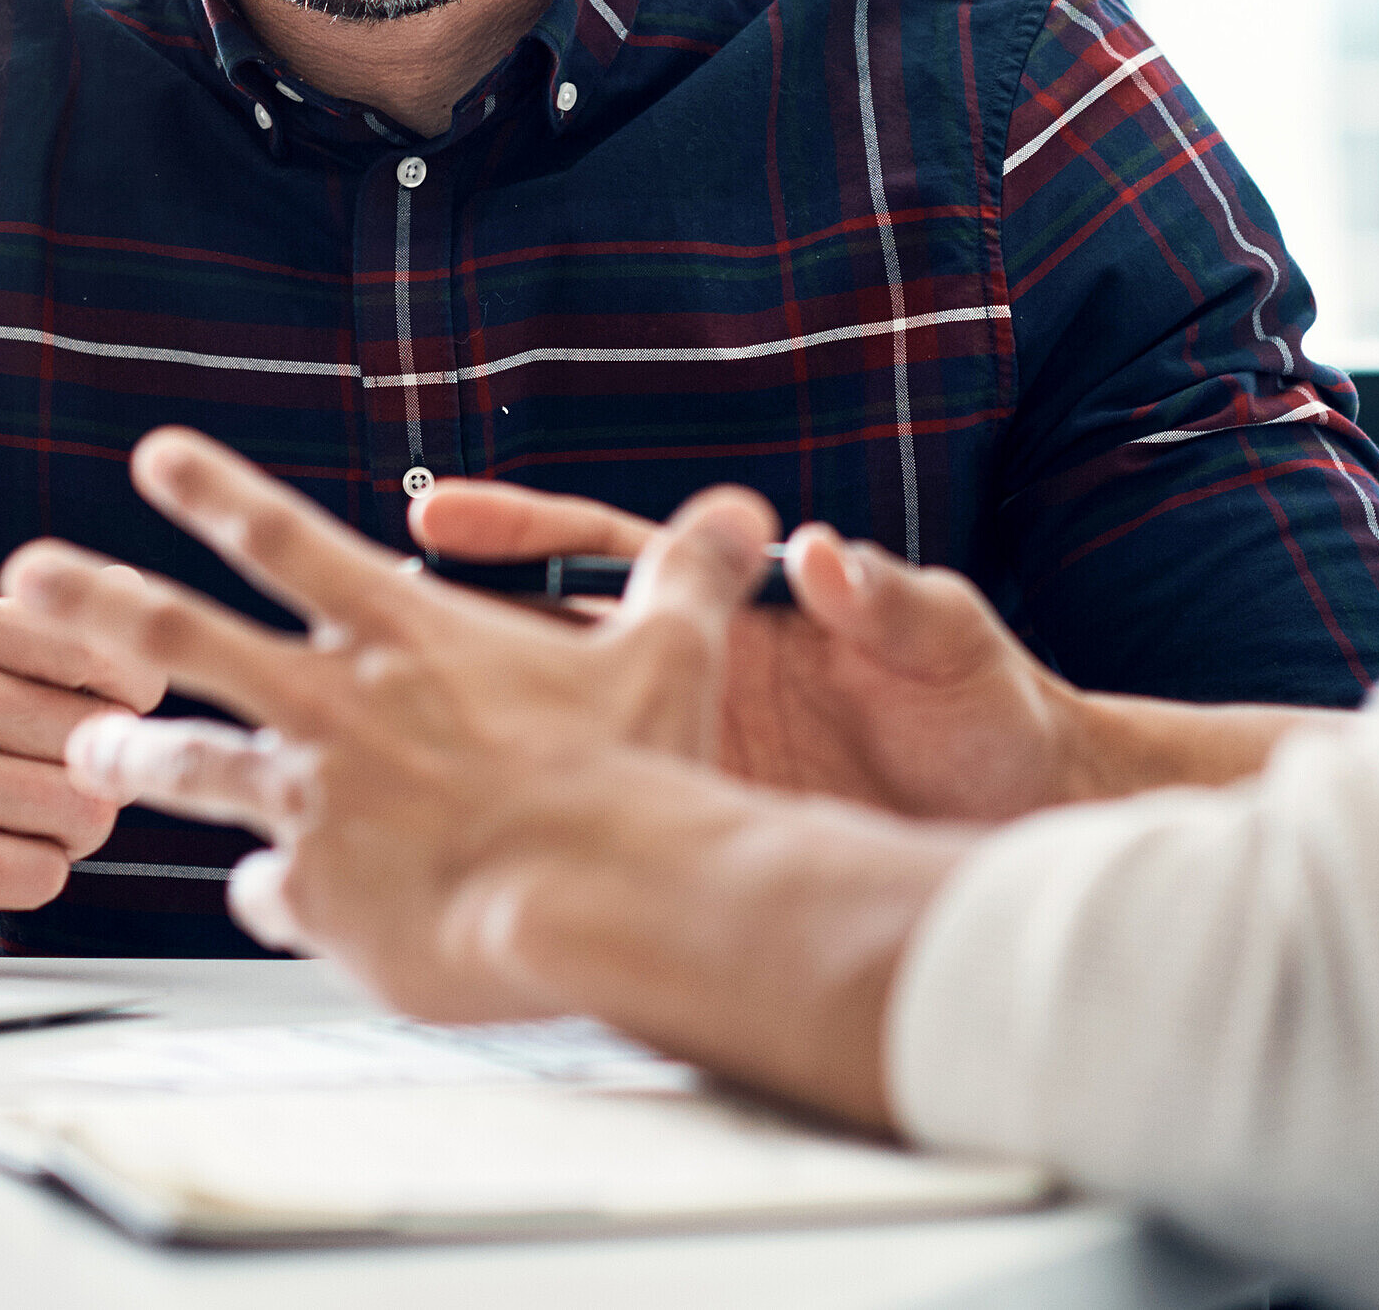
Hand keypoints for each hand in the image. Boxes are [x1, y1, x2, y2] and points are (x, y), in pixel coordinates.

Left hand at [0, 428, 777, 1019]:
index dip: (216, 491)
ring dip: (130, 759)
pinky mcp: (322, 899)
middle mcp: (338, 706)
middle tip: (22, 578)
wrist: (608, 895)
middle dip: (94, 602)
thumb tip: (746, 512)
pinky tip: (264, 908)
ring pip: (191, 768)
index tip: (156, 458)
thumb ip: (687, 574)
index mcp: (404, 636)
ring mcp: (317, 803)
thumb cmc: (635, 775)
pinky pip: (270, 896)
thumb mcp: (668, 652)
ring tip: (84, 756)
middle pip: (182, 638)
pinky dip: (266, 897)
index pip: (286, 539)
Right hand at [0, 598, 164, 962]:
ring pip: (83, 808)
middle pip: (97, 737)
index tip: (102, 714)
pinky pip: (44, 872)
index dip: (130, 697)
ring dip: (72, 834)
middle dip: (97, 776)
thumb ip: (65, 633)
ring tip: (18, 824)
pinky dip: (35, 878)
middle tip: (45, 785)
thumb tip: (129, 584)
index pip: (98, 651)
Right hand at [412, 481, 1094, 820]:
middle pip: (539, 644)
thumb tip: (829, 555)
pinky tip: (449, 864)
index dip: (515, 531)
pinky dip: (526, 845)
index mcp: (733, 611)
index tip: (437, 516)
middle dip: (442, 632)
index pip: (601, 553)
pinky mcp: (696, 836)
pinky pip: (595, 837)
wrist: (1029, 819)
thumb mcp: (947, 643)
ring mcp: (683, 758)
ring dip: (463, 740)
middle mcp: (689, 679)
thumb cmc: (990, 712)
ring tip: (356, 748)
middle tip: (349, 622)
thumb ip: (892, 597)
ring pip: (546, 743)